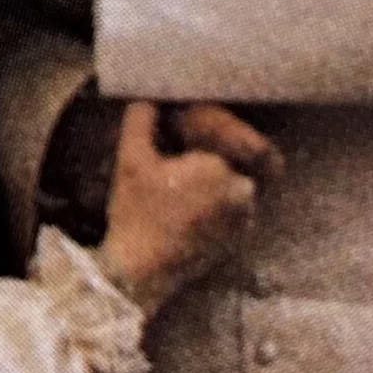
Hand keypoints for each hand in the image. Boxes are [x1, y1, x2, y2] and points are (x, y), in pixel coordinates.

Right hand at [97, 100, 258, 317]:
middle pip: (237, 158)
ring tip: (185, 183)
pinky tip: (189, 208)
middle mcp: (240, 194)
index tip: (182, 133)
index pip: (225, 133)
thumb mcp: (130, 159)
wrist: (140, 274)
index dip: (207, 127)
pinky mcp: (236, 243)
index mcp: (219, 168)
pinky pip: (236, 211)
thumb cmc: (135, 214)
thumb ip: (141, 119)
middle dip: (215, 154)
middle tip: (185, 156)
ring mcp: (242, 222)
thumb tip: (150, 99)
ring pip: (237, 185)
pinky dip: (219, 205)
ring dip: (218, 180)